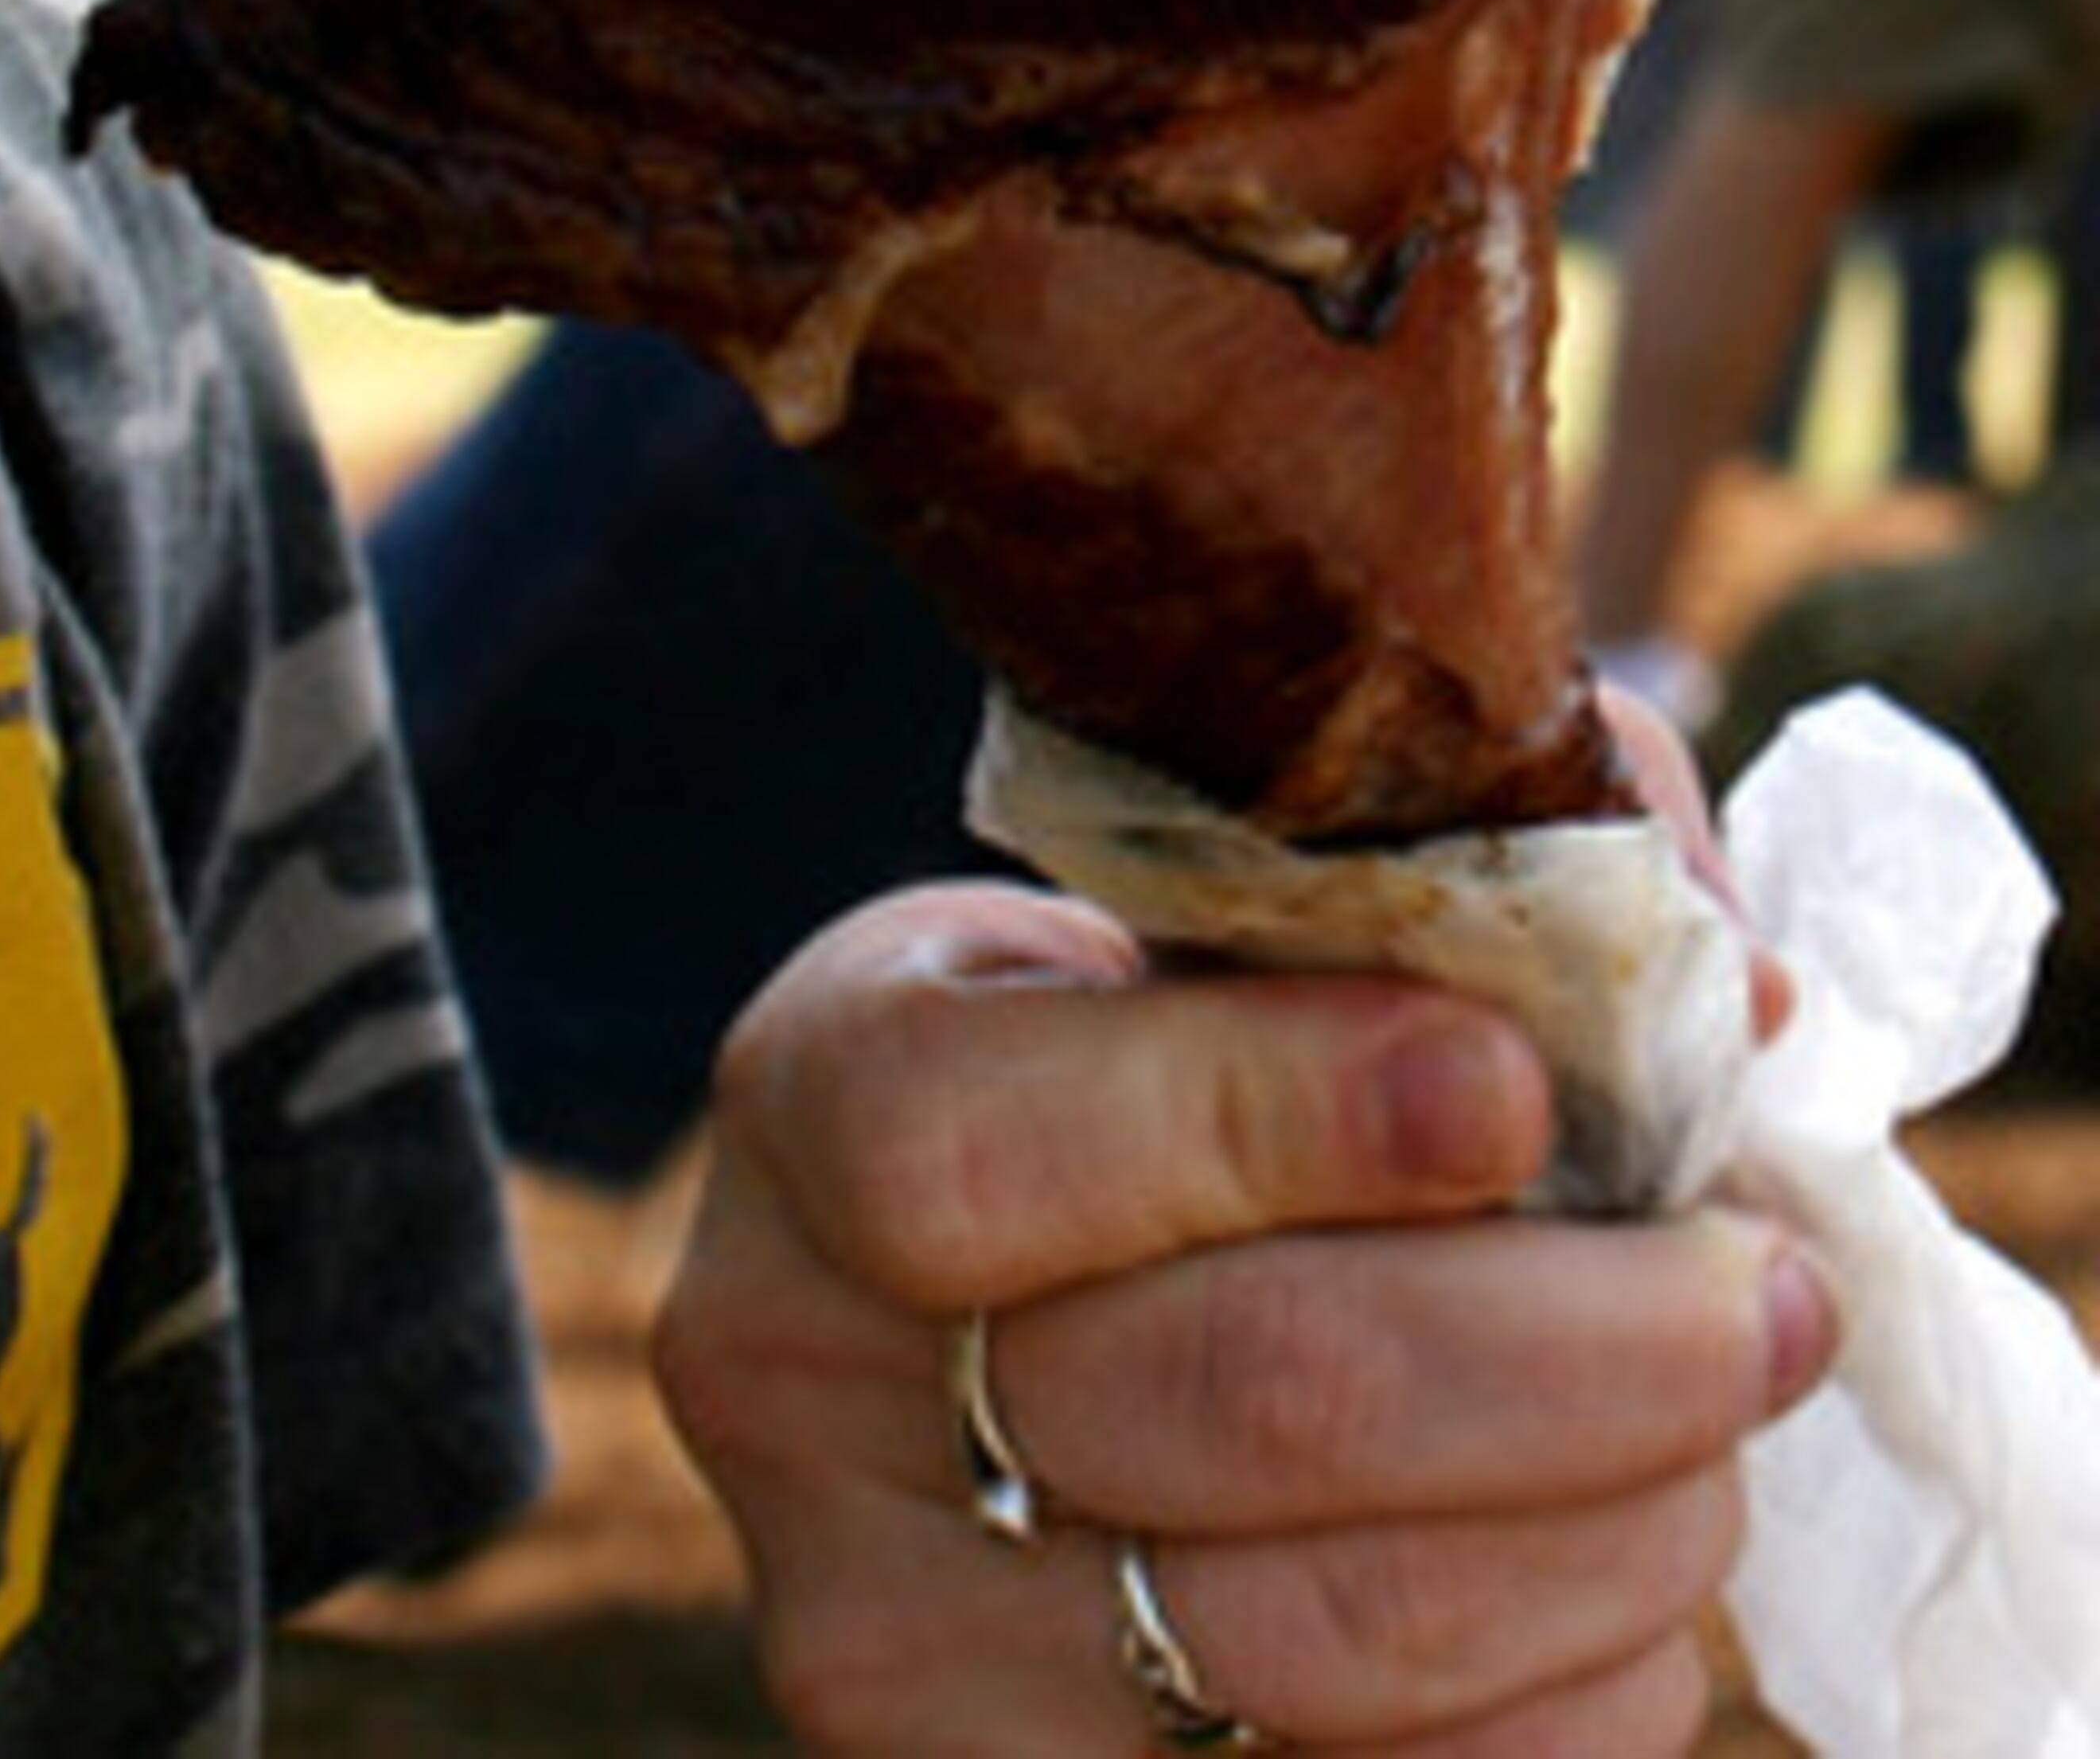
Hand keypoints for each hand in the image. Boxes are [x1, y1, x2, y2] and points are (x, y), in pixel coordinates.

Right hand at [656, 880, 1834, 1755]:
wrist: (987, 1336)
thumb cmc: (1139, 1074)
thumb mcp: (1191, 924)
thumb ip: (1442, 887)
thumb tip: (1726, 997)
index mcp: (818, 1109)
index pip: (997, 1144)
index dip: (1274, 1112)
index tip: (1515, 1081)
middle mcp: (805, 1394)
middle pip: (1234, 1406)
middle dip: (1568, 1349)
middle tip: (1760, 1289)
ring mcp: (903, 1651)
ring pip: (1334, 1641)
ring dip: (1609, 1531)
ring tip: (1721, 1420)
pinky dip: (1572, 1697)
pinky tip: (1626, 1570)